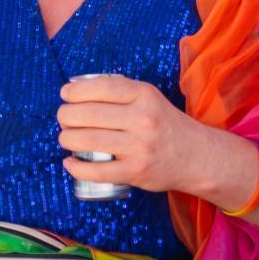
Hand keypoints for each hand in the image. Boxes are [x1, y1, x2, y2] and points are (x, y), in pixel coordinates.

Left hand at [57, 74, 205, 193]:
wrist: (195, 156)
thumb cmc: (164, 124)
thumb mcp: (149, 98)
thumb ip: (120, 92)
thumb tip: (76, 89)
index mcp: (144, 95)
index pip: (102, 87)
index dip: (76, 91)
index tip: (65, 94)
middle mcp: (142, 119)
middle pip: (89, 114)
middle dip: (66, 116)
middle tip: (63, 118)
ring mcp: (139, 147)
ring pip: (88, 140)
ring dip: (67, 139)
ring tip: (65, 138)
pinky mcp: (135, 172)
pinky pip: (96, 171)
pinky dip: (76, 167)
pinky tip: (70, 163)